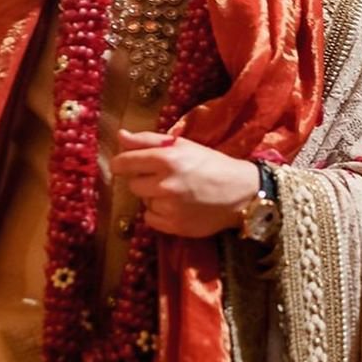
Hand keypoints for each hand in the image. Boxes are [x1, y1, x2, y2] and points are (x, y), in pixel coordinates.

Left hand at [110, 130, 258, 237]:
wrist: (241, 192)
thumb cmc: (210, 163)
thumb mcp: (181, 145)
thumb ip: (147, 140)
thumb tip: (120, 136)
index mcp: (166, 159)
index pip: (124, 163)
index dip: (121, 163)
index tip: (124, 165)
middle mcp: (165, 184)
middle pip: (132, 184)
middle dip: (143, 180)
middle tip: (162, 177)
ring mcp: (169, 207)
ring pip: (143, 201)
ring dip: (153, 197)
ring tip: (174, 192)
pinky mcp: (175, 226)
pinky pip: (150, 219)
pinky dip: (158, 214)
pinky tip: (176, 207)